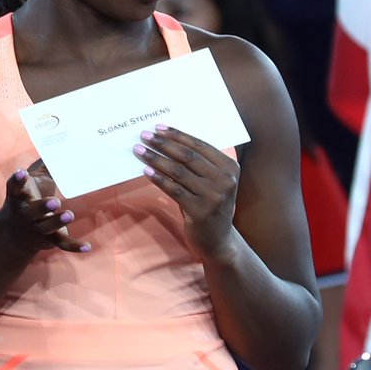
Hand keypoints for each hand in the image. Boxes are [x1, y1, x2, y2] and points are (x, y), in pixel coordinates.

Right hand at [0, 159, 89, 254]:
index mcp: (19, 197)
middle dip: (42, 206)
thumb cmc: (25, 199)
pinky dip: (75, 246)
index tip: (22, 172)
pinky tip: (88, 246)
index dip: (18, 180)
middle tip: (54, 201)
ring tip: (69, 215)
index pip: (15, 186)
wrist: (10, 235)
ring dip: (57, 222)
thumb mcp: (28, 184)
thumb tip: (62, 142)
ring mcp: (36, 228)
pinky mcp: (48, 240)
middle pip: (32, 211)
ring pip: (47, 227)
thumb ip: (43, 166)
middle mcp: (25, 213)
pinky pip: (62, 243)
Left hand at [133, 124, 240, 261]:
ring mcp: (214, 197)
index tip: (158, 128)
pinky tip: (146, 171)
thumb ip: (199, 164)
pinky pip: (174, 190)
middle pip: (188, 156)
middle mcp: (225, 180)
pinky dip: (158, 179)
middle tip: (144, 135)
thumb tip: (167, 141)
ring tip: (140, 151)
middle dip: (164, 144)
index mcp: (230, 167)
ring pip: (179, 172)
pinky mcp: (200, 211)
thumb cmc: (210, 205)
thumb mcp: (212, 182)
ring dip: (156, 159)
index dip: (177, 135)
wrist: (218, 241)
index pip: (200, 145)